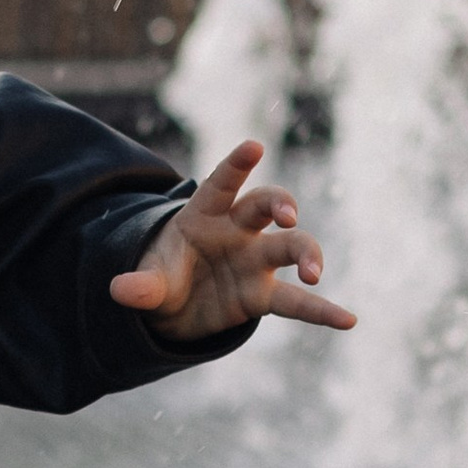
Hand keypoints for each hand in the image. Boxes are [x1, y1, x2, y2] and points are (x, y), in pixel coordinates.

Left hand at [108, 139, 354, 340]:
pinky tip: (348, 320)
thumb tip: (119, 290)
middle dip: (280, 204)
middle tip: (288, 217)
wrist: (171, 307)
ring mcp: (254, 260)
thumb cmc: (161, 277)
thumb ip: (140, 284)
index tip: (254, 146)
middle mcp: (237, 230)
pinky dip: (321, 311)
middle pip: (266, 206)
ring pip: (290, 247)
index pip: (222, 183)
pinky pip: (296, 303)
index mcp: (204, 213)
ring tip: (312, 274)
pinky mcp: (262, 294)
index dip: (237, 165)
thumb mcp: (147, 281)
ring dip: (306, 255)